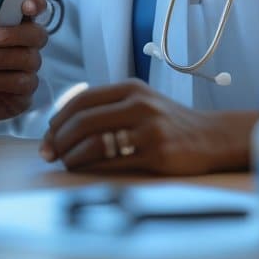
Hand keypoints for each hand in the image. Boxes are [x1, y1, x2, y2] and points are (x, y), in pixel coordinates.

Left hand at [0, 0, 47, 121]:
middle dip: (14, 36)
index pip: (36, 7)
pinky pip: (11, 99)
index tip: (26, 5)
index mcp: (16, 24)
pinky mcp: (21, 99)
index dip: (36, 3)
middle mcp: (28, 47)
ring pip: (23, 72)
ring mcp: (27, 74)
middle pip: (35, 37)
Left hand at [38, 79, 252, 174]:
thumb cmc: (167, 122)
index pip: (81, 100)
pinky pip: (113, 161)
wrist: (211, 137)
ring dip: (72, 156)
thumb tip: (62, 125)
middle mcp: (138, 104)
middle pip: (83, 120)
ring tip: (65, 164)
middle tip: (49, 154)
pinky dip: (91, 167)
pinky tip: (85, 170)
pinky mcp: (157, 153)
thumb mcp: (140, 102)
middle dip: (58, 139)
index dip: (58, 119)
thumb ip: (107, 107)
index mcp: (129, 88)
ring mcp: (149, 128)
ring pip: (94, 141)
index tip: (47, 136)